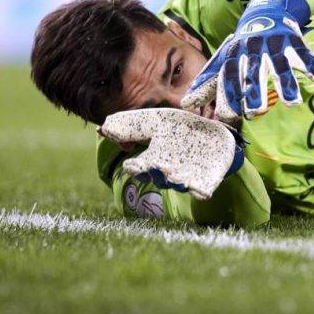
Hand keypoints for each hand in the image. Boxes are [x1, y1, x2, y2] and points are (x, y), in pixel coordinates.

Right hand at [99, 108, 243, 199]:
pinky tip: (198, 190)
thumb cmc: (179, 129)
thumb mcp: (156, 122)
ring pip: (178, 185)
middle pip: (158, 178)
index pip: (139, 168)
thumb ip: (131, 125)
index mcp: (152, 160)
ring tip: (177, 178)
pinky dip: (200, 192)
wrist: (212, 132)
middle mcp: (167, 172)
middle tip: (156, 166)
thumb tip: (102, 129)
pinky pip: (202, 191)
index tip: (132, 164)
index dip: (135, 167)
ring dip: (176, 182)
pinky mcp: (207, 181)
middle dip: (156, 173)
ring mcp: (188, 178)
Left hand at [181, 0, 313, 121]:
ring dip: (287, 83)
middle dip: (254, 91)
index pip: (230, 77)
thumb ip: (209, 81)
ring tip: (293, 102)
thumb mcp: (224, 58)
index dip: (228, 94)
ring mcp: (276, 46)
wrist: (267, 11)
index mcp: (236, 56)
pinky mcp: (295, 43)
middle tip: (254, 111)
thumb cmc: (243, 45)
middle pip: (254, 74)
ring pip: (281, 67)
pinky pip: (306, 56)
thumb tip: (188, 104)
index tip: (227, 115)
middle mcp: (254, 51)